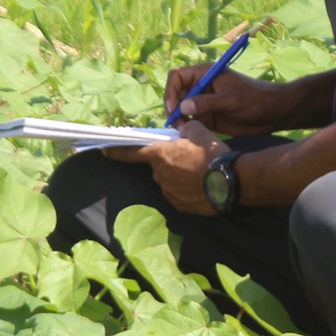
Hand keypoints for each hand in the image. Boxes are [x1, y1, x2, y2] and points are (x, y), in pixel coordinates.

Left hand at [105, 122, 224, 214]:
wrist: (231, 181)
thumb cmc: (211, 154)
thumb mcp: (198, 131)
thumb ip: (184, 130)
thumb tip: (182, 133)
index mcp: (160, 155)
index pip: (131, 152)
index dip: (116, 150)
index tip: (104, 149)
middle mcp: (160, 175)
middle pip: (159, 166)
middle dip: (169, 162)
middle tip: (189, 158)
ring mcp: (169, 193)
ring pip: (168, 180)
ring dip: (178, 176)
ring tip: (199, 173)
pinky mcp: (180, 206)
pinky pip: (178, 194)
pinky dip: (186, 189)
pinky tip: (201, 185)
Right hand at [163, 63, 284, 136]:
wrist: (273, 114)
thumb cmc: (255, 99)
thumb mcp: (231, 99)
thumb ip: (207, 103)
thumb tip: (182, 107)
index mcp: (205, 74)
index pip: (177, 76)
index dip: (171, 90)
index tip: (173, 107)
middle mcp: (201, 87)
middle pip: (175, 94)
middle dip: (172, 108)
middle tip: (177, 124)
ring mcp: (203, 103)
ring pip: (180, 110)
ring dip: (178, 120)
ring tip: (184, 130)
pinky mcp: (208, 118)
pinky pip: (190, 122)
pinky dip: (186, 128)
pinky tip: (190, 135)